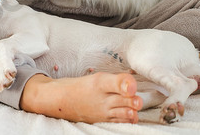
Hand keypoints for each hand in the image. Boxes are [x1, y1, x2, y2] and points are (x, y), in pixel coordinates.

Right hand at [20, 73, 141, 122]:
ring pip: (124, 112)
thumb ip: (117, 80)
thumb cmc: (81, 86)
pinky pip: (119, 121)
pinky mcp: (103, 119)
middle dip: (135, 100)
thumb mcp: (98, 78)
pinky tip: (132, 115)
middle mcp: (103, 97)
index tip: (132, 86)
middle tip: (137, 98)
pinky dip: (128, 119)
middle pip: (125, 99)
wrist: (62, 99)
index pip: (118, 82)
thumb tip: (134, 84)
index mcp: (101, 82)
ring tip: (135, 107)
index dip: (127, 83)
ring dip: (133, 110)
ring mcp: (103, 110)